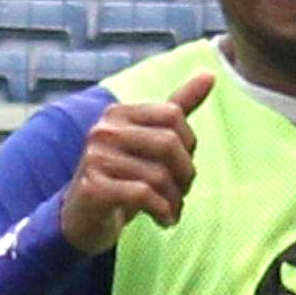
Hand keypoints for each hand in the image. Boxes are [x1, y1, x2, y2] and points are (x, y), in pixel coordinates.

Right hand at [60, 72, 213, 254]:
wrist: (85, 218)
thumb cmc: (124, 177)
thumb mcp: (151, 140)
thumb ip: (178, 108)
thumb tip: (210, 74)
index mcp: (119, 113)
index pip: (173, 114)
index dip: (189, 143)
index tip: (182, 165)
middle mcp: (104, 130)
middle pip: (169, 143)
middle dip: (185, 174)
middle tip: (181, 193)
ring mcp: (95, 158)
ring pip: (159, 175)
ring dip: (175, 200)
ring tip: (171, 210)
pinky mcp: (93, 188)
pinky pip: (143, 195)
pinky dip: (162, 211)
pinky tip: (163, 220)